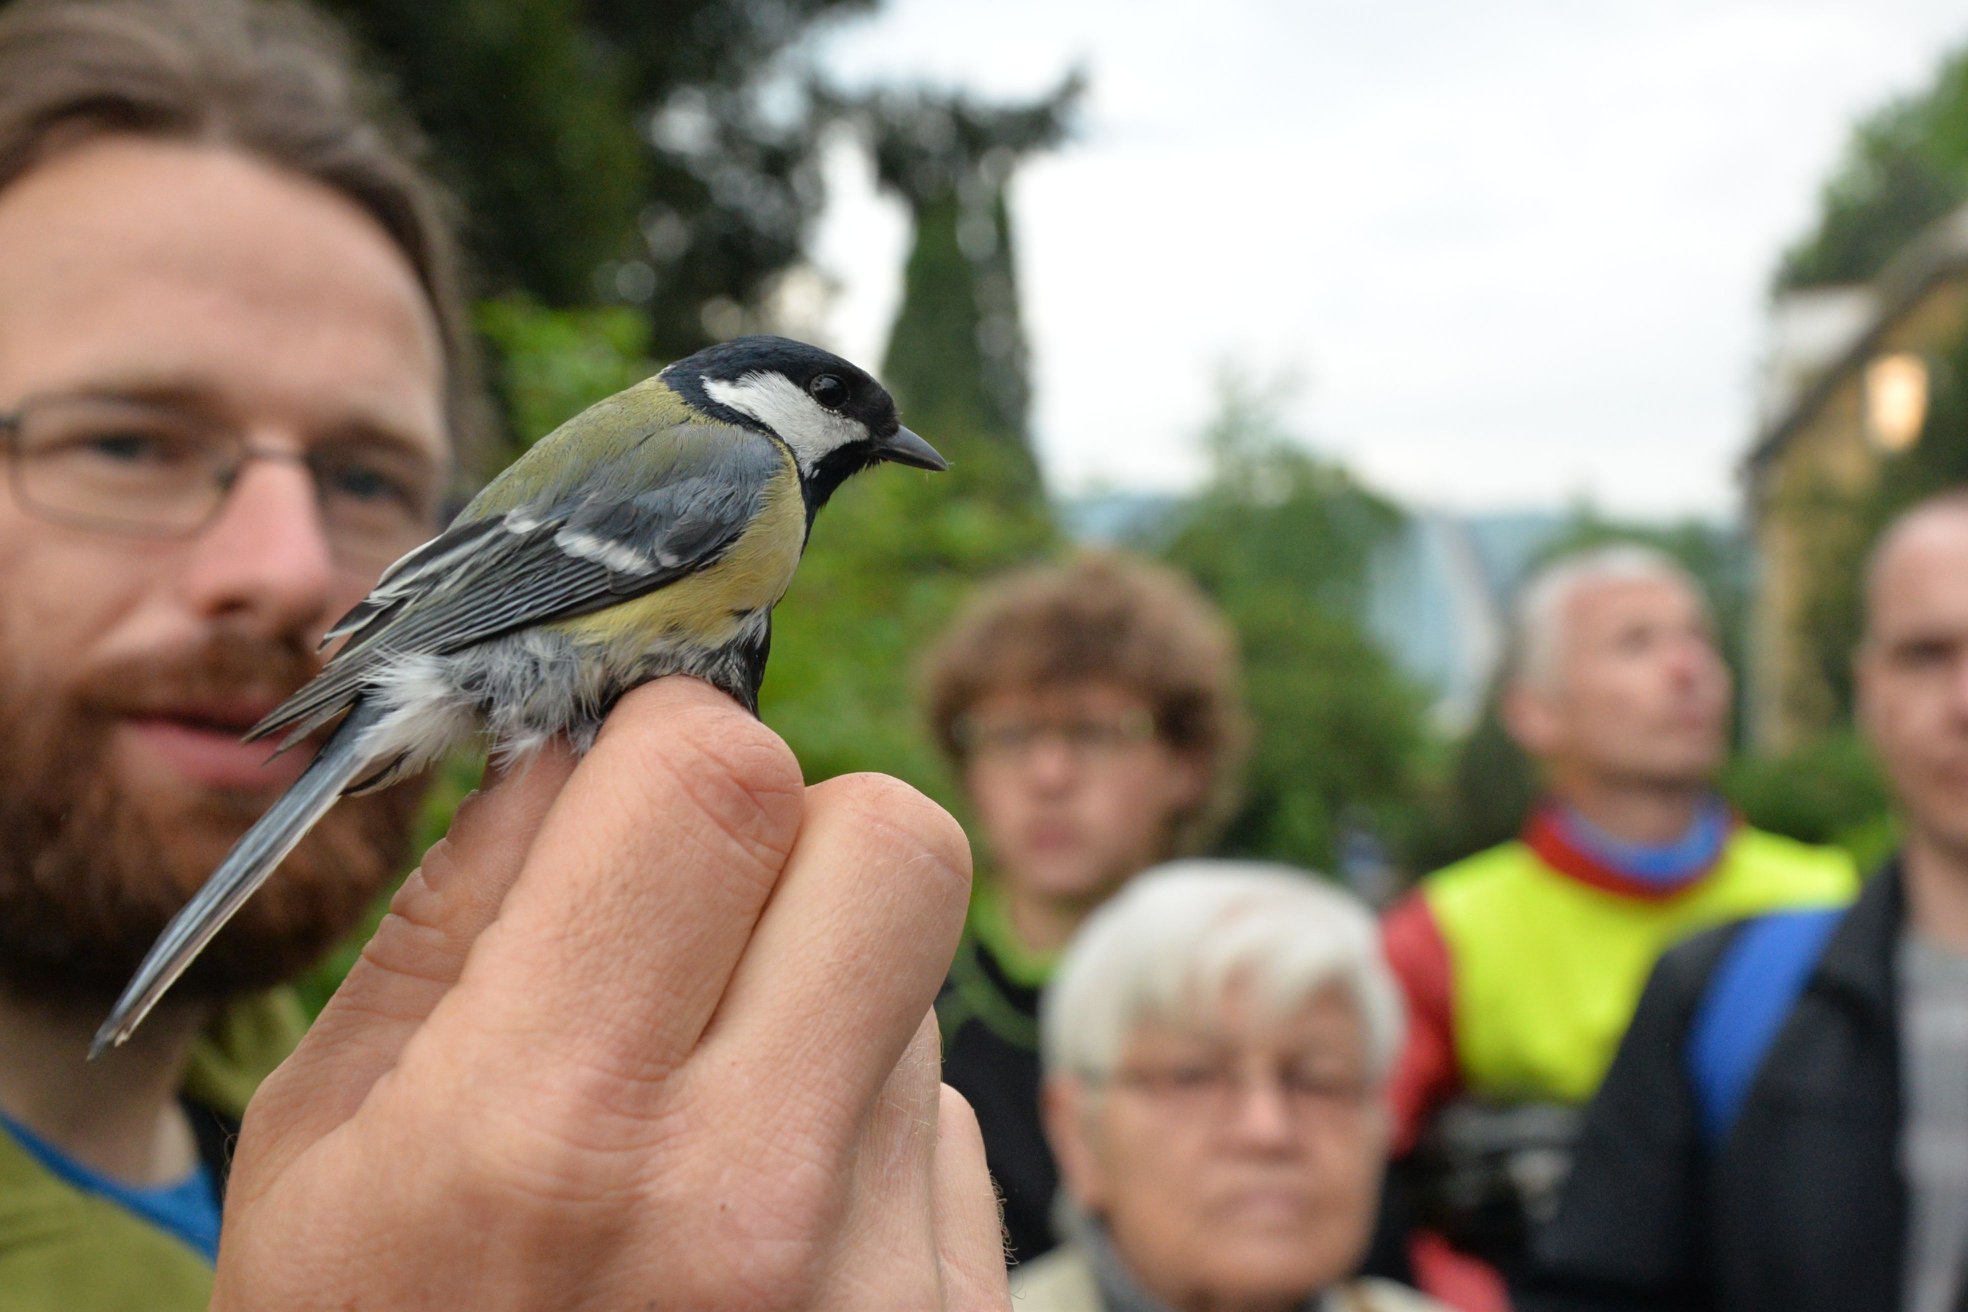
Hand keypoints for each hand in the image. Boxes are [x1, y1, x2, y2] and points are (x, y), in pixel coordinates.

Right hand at [213, 678, 1006, 1310]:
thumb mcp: (325, 1151)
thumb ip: (459, 917)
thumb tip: (581, 746)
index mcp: (546, 1133)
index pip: (723, 780)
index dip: (677, 740)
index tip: (633, 784)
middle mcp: (749, 1206)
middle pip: (895, 840)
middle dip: (795, 829)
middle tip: (698, 906)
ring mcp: (883, 1283)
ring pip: (919, 979)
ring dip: (817, 989)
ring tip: (697, 1110)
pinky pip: (944, 1119)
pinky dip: (859, 1119)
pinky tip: (761, 1213)